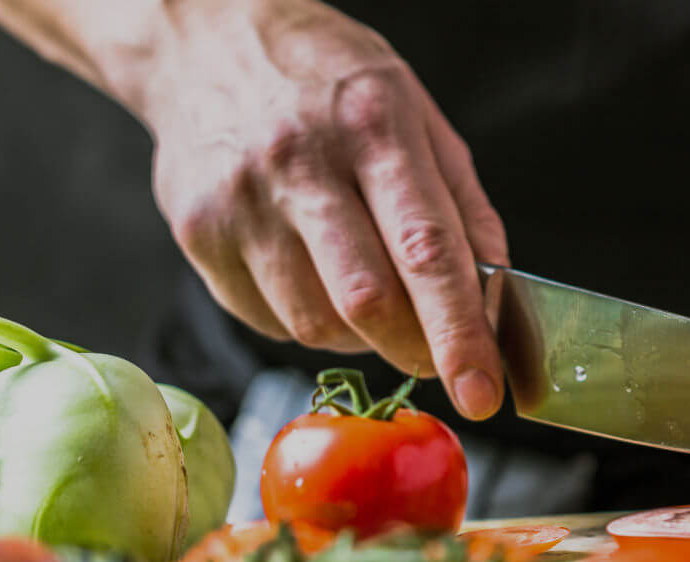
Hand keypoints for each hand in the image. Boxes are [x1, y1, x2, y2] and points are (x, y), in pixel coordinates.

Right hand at [138, 0, 506, 417]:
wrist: (204, 41)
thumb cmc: (326, 81)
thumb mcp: (417, 115)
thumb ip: (463, 209)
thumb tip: (493, 302)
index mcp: (373, 126)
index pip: (426, 252)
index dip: (459, 334)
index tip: (482, 393)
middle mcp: (300, 163)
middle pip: (366, 302)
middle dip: (414, 350)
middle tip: (435, 356)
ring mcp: (239, 202)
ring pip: (314, 324)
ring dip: (360, 336)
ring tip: (365, 289)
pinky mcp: (197, 234)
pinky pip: (268, 321)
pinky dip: (306, 321)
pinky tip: (311, 274)